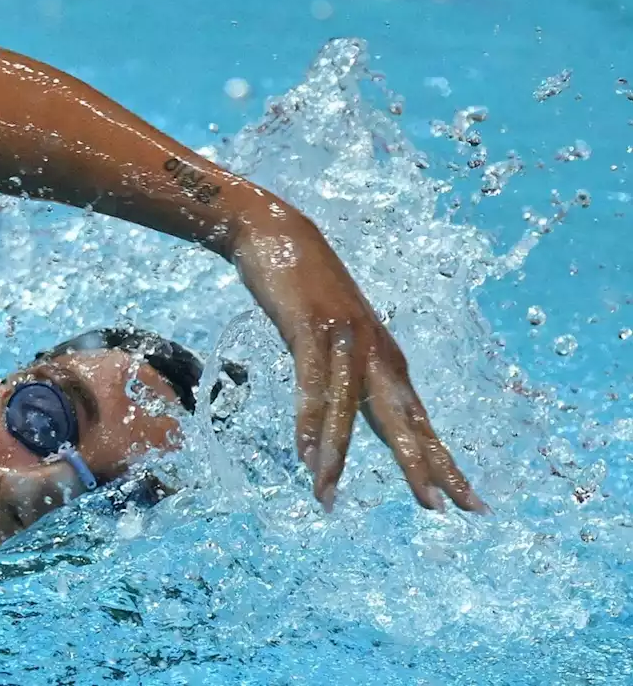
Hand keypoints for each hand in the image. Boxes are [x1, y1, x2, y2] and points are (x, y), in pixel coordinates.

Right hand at [235, 217, 488, 514]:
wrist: (276, 232)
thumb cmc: (304, 288)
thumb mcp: (333, 337)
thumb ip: (345, 372)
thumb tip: (345, 414)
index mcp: (383, 358)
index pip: (418, 421)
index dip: (440, 462)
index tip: (466, 502)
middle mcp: (375, 351)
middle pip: (403, 420)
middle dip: (423, 466)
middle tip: (441, 510)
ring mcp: (345, 339)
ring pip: (349, 410)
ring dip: (337, 457)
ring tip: (327, 497)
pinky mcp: (311, 329)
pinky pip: (311, 384)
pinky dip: (309, 421)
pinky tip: (306, 452)